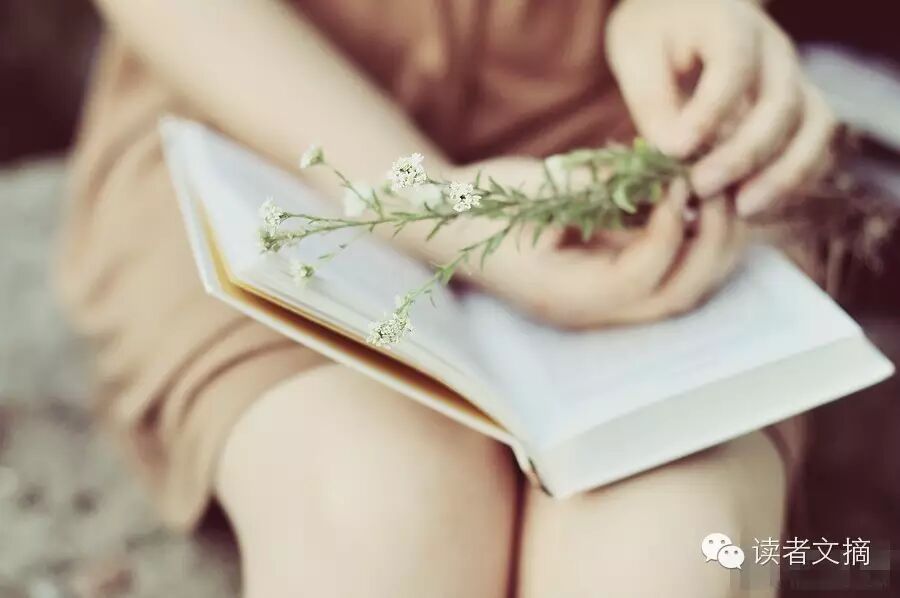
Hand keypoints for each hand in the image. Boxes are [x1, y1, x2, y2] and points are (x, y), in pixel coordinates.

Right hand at [429, 158, 745, 326]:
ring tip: (713, 193)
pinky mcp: (608, 281)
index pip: (642, 277)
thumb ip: (594, 185)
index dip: (670, 228)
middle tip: (714, 188)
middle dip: (708, 244)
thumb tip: (657, 172)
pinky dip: (688, 241)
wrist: (450, 225)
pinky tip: (691, 199)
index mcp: (567, 296)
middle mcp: (591, 311)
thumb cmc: (480, 207)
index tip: (678, 180)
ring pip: (680, 292)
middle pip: (676, 298)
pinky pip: (665, 273)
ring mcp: (602, 302)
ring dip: (708, 247)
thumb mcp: (532, 190)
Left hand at [606, 0, 837, 214]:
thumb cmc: (655, 35)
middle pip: (781, 103)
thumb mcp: (636, 54)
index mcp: (730, 24)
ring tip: (741, 210)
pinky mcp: (800, 107)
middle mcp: (775, 49)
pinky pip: (816, 145)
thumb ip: (653, 99)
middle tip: (701, 189)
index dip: (708, 113)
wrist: (682, 15)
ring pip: (814, 126)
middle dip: (744, 154)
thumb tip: (674, 152)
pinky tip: (755, 205)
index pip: (733, 68)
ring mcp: (794, 78)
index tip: (675, 151)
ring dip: (784, 174)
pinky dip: (795, 178)